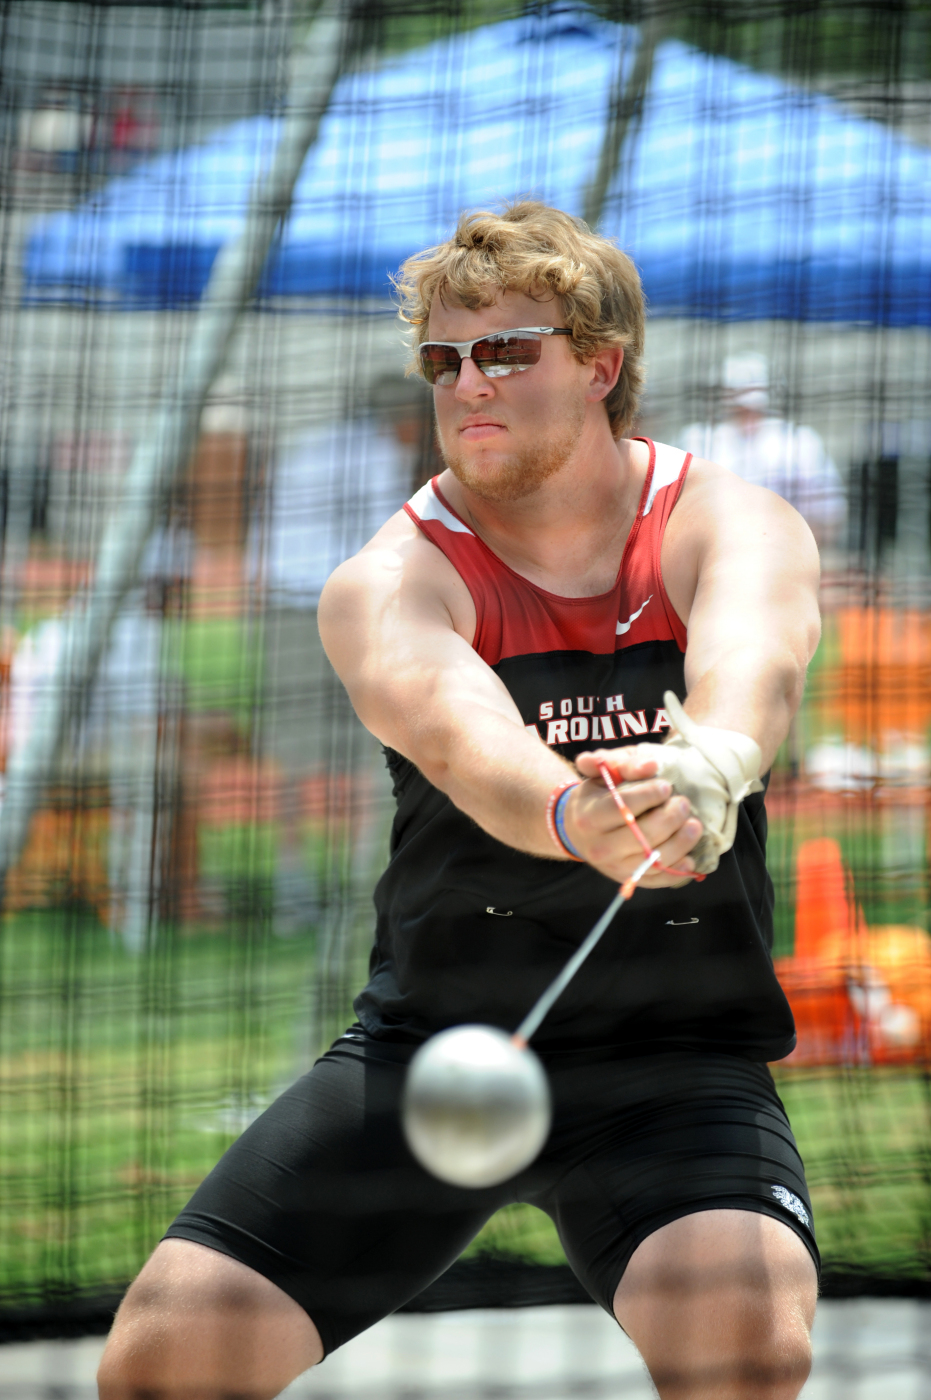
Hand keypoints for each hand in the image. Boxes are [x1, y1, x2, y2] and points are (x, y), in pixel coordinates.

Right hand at [564, 746, 702, 887]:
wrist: (577, 829)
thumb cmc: (596, 795)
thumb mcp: (602, 773)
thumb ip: (622, 763)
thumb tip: (651, 765)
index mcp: (589, 817)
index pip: (624, 807)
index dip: (650, 795)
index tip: (666, 786)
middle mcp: (601, 847)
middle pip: (644, 835)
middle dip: (671, 817)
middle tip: (683, 802)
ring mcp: (615, 867)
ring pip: (655, 860)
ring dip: (682, 842)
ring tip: (694, 825)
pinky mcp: (629, 879)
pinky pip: (658, 879)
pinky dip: (678, 870)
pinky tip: (691, 857)